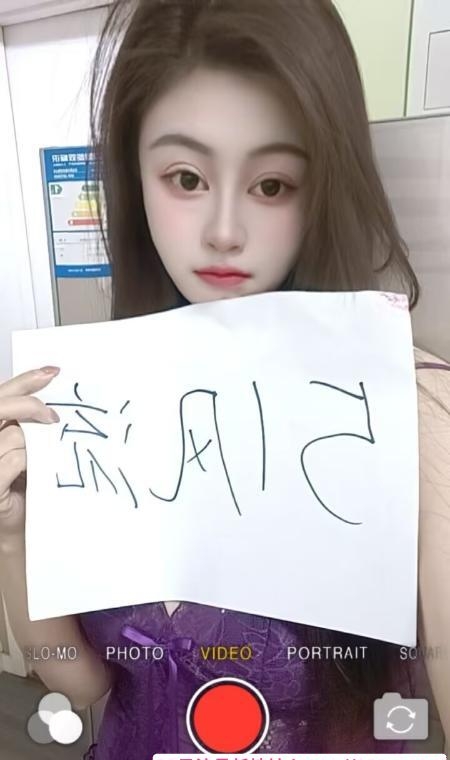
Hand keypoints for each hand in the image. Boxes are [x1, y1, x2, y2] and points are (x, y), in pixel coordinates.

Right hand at [0, 367, 59, 540]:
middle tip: (53, 416)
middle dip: (30, 405)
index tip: (52, 372)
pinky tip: (28, 475)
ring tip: (33, 464)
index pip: (1, 394)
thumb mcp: (23, 450)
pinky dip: (27, 465)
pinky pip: (14, 459)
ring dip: (33, 447)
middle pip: (1, 407)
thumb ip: (26, 426)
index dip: (25, 380)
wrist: (11, 527)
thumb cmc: (17, 486)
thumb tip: (50, 400)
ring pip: (13, 435)